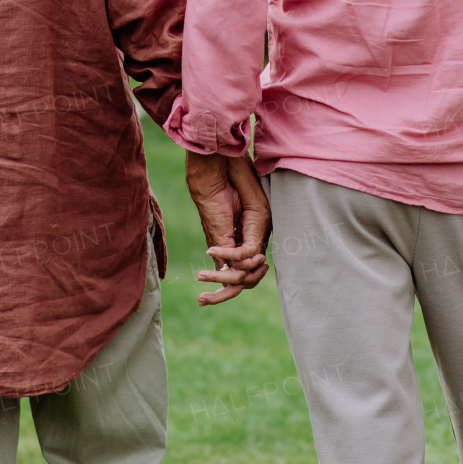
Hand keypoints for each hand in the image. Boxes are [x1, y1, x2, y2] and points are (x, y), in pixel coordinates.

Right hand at [185, 152, 270, 305]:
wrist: (215, 163)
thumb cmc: (212, 186)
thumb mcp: (215, 223)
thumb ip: (221, 245)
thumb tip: (222, 269)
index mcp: (239, 240)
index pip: (239, 276)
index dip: (223, 291)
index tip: (201, 300)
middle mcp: (251, 239)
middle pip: (245, 280)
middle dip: (223, 294)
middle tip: (203, 300)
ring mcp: (258, 231)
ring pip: (248, 271)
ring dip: (225, 277)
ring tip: (203, 275)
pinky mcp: (261, 221)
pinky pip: (248, 252)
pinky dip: (229, 256)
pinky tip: (211, 250)